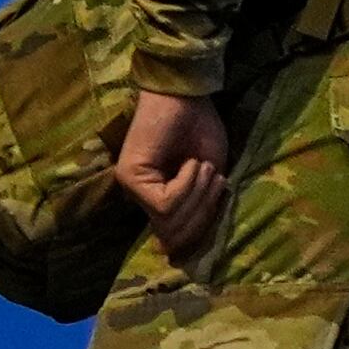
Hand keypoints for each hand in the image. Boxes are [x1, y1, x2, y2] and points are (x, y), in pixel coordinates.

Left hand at [112, 92, 232, 261]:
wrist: (190, 96)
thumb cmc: (201, 129)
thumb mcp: (209, 180)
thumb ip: (199, 211)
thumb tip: (177, 253)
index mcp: (158, 199)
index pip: (175, 239)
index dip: (201, 228)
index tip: (218, 200)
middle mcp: (140, 197)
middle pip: (175, 233)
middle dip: (204, 210)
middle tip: (216, 177)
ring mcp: (132, 187)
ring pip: (171, 220)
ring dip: (198, 195)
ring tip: (204, 166)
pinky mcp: (130, 177)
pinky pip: (166, 203)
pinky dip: (187, 185)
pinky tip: (191, 162)